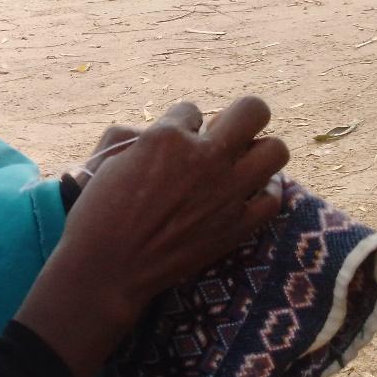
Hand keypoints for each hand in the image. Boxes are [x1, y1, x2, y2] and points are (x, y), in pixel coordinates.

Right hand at [17, 97, 287, 376]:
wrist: (109, 268)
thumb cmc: (99, 212)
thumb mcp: (114, 159)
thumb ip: (150, 140)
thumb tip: (174, 135)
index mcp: (166, 136)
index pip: (191, 109)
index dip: (181, 124)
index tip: (174, 142)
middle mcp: (204, 157)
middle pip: (252, 110)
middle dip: (239, 117)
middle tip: (224, 137)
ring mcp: (227, 191)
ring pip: (276, 149)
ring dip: (259, 152)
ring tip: (241, 165)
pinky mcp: (239, 225)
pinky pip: (273, 197)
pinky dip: (263, 193)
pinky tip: (245, 196)